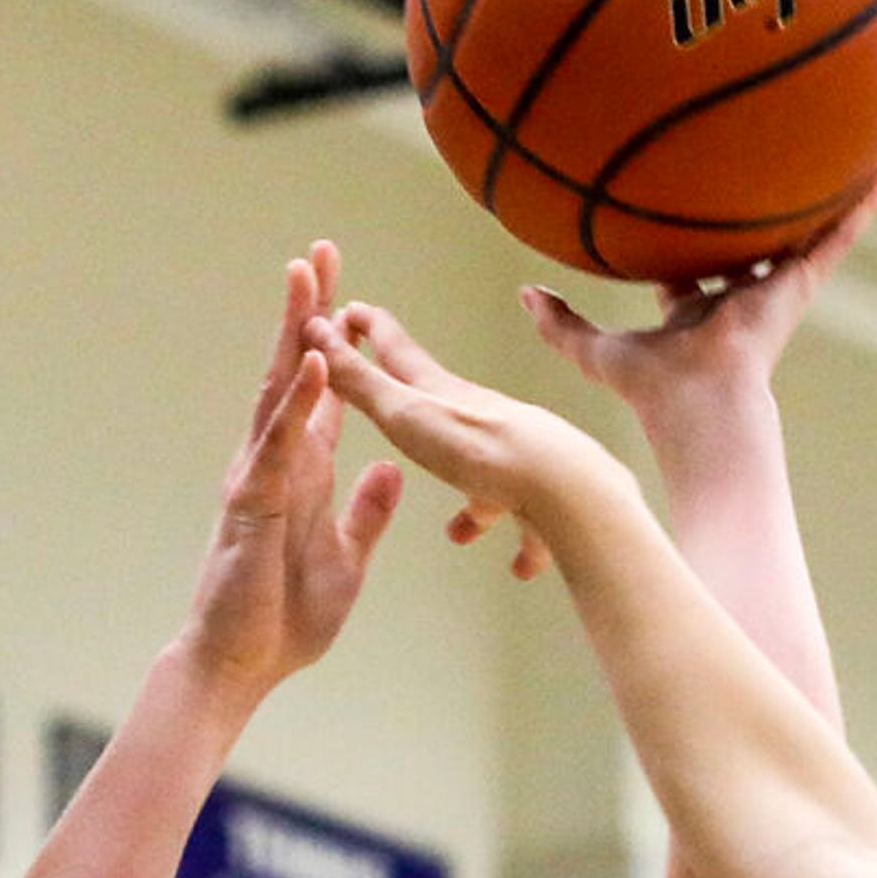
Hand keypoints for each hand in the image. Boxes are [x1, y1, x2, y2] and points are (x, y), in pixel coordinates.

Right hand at [179, 244, 404, 694]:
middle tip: (321, 251)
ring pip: (280, 390)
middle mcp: (278, 461)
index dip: (338, 339)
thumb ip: (366, 512)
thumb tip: (389, 469)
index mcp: (304, 472)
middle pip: (297, 370)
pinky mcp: (253, 502)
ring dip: (296, 333)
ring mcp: (261, 476)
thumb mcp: (349, 559)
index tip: (349, 289)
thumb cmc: (285, 619)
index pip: (326, 390)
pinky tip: (317, 364)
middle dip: (309, 310)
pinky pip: (279, 443)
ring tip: (305, 278)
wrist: (242, 665)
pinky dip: (298, 402)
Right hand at [308, 300, 640, 582]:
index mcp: (441, 396)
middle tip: (400, 401)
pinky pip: (525, 525)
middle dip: (418, 408)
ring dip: (472, 501)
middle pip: (441, 411)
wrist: (561, 485)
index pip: (397, 352)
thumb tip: (315, 328)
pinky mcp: (539, 503)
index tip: (352, 309)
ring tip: (460, 528)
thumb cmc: (477, 448)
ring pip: (486, 477)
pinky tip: (519, 567)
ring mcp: (513, 462)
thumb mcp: (403, 413)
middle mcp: (479, 421)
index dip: (371, 328)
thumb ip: (358, 381)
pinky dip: (521, 543)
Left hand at [520, 174, 876, 438]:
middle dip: (752, 215)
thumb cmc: (650, 388)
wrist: (699, 403)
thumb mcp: (593, 351)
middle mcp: (737, 297)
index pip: (691, 269)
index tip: (684, 211)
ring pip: (799, 233)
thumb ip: (558, 324)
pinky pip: (836, 237)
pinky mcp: (798, 285)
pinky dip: (860, 208)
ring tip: (842, 155)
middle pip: (747, 245)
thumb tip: (524, 294)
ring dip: (820, 199)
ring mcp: (772, 290)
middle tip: (756, 171)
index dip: (684, 242)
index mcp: (695, 310)